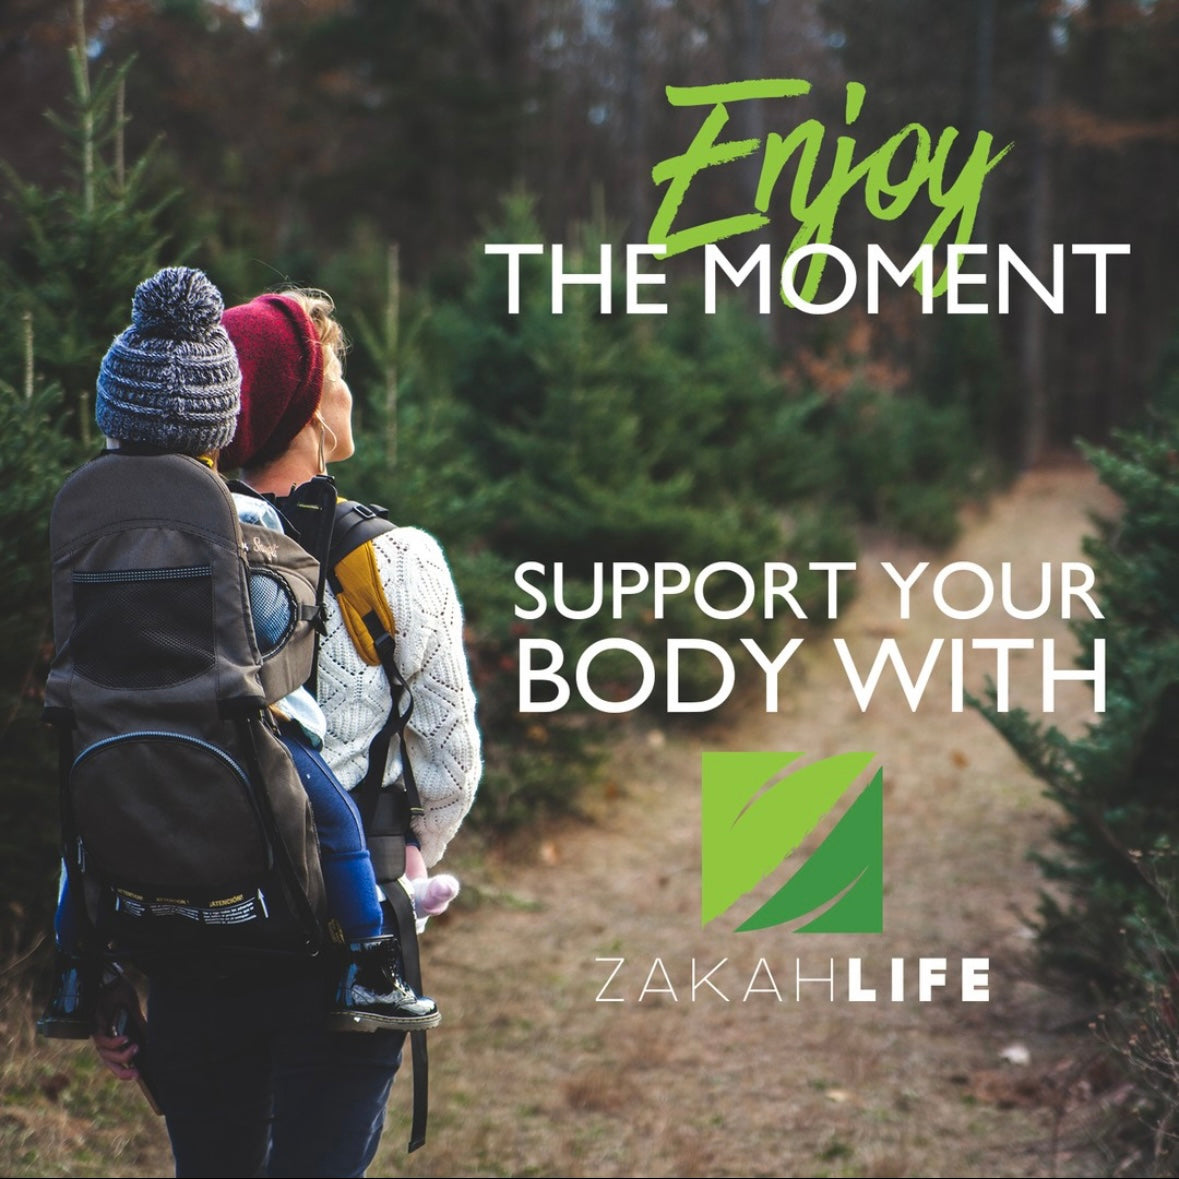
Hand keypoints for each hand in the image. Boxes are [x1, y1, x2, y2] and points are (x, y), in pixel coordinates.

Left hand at [91, 968, 146, 1082]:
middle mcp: (102, 1035)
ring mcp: (97, 1031)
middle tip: (136, 1075)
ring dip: (121, 1055)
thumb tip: (149, 1037)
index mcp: (111, 1032)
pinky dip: (114, 1042)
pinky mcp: (94, 1025)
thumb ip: (138, 1023)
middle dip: (121, 1071)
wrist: (106, 974)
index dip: (125, 1067)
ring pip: (105, 1054)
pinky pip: (102, 1040)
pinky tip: (125, 1039)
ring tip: (135, 1049)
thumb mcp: (131, 1007)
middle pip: (109, 1061)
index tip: (138, 1075)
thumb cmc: (117, 989)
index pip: (116, 1056)